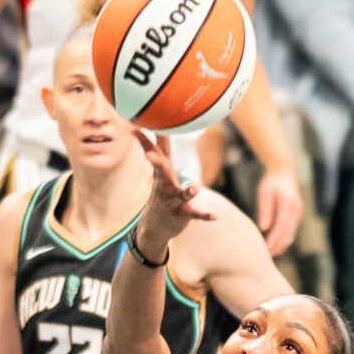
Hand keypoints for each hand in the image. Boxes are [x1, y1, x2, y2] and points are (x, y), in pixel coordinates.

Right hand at [132, 127, 214, 255]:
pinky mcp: (183, 214)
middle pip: (162, 171)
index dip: (148, 140)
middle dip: (156, 163)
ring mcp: (173, 201)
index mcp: (162, 173)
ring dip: (187, 192)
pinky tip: (215, 216)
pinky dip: (205, 215)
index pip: (156, 152)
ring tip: (195, 188)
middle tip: (149, 156)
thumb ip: (157, 149)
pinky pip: (195, 214)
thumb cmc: (162, 192)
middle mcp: (165, 185)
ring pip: (180, 195)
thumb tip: (144, 128)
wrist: (156, 227)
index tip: (138, 126)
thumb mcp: (159, 172)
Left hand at [252, 164, 301, 255]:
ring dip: (282, 244)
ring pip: (291, 233)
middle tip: (268, 257)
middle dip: (278, 245)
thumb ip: (265, 210)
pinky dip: (285, 238)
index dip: (274, 239)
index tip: (266, 249)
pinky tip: (277, 246)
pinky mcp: (297, 214)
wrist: (284, 172)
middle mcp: (296, 210)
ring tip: (272, 254)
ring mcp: (298, 212)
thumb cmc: (271, 182)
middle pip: (288, 232)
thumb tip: (264, 228)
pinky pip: (291, 229)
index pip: (281, 226)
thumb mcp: (265, 193)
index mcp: (288, 204)